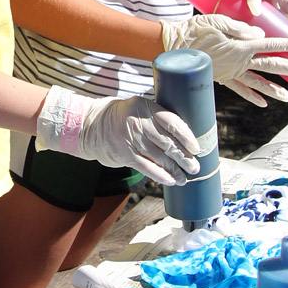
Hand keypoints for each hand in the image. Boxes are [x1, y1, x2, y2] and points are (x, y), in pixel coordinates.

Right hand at [35, 86, 200, 184]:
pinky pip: (146, 167)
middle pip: (168, 142)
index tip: (196, 148)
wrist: (91, 125)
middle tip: (195, 167)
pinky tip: (171, 180)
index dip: (186, 136)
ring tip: (185, 177)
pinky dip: (161, 175)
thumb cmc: (122, 116)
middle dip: (184, 157)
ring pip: (159, 157)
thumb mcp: (138, 108)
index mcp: (145, 106)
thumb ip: (157, 117)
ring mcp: (130, 139)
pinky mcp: (124, 155)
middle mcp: (138, 122)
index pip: (171, 122)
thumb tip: (185, 136)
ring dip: (175, 169)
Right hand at [161, 14, 287, 107]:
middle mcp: (239, 61)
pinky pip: (239, 90)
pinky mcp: (221, 78)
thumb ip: (241, 29)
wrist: (174, 46)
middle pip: (269, 65)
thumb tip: (261, 34)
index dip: (287, 45)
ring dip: (274, 89)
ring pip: (257, 82)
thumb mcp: (218, 21)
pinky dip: (252, 96)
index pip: (270, 45)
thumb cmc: (195, 30)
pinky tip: (262, 103)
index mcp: (240, 46)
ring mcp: (230, 72)